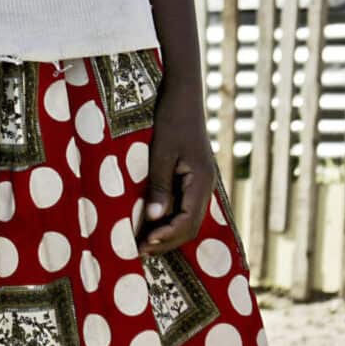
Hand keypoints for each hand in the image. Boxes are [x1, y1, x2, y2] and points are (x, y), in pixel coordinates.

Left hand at [135, 85, 219, 255]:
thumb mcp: (161, 152)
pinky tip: (151, 222)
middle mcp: (205, 186)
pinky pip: (184, 206)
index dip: (166, 237)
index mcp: (201, 181)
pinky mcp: (192, 178)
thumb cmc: (171, 118)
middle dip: (166, 242)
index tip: (144, 244)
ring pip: (188, 219)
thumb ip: (159, 186)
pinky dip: (169, 219)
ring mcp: (200, 183)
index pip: (187, 222)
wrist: (182, 94)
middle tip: (139, 250)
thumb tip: (154, 219)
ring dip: (167, 233)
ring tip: (143, 241)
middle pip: (190, 227)